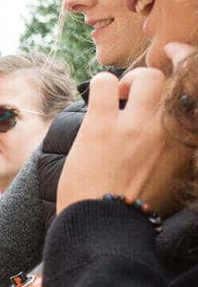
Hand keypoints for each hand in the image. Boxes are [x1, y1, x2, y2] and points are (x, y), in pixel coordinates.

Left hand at [56, 43, 195, 216]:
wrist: (106, 225)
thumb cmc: (136, 207)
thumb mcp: (175, 178)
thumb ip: (180, 151)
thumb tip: (176, 133)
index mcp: (192, 144)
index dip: (190, 71)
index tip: (178, 61)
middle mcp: (173, 131)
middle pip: (179, 80)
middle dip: (156, 78)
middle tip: (135, 91)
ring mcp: (138, 126)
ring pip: (146, 76)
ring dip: (128, 81)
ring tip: (116, 98)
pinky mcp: (103, 126)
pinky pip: (103, 83)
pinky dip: (100, 85)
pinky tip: (97, 104)